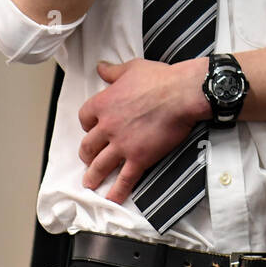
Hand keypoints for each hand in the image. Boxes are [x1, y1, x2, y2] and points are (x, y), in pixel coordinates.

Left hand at [77, 58, 211, 203]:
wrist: (180, 94)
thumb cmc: (158, 79)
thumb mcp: (131, 68)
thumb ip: (113, 71)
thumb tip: (101, 68)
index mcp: (103, 104)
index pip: (85, 118)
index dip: (87, 125)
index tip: (90, 128)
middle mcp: (108, 126)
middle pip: (88, 145)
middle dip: (86, 154)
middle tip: (87, 159)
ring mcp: (122, 144)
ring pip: (101, 165)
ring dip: (93, 176)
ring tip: (90, 184)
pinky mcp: (139, 158)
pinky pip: (125, 179)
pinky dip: (117, 190)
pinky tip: (112, 198)